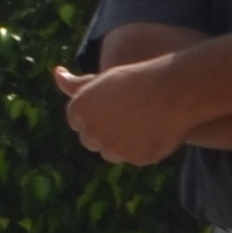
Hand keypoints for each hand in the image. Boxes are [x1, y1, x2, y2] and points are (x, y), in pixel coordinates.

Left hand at [52, 59, 187, 166]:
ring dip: (122, 142)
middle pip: (92, 140)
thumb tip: (57, 73)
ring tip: (142, 119)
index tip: (113, 102)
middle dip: (106, 131)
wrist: (174, 88)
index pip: (78, 121)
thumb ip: (77, 85)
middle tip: (129, 112)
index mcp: (78, 110)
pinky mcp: (134, 159)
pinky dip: (142, 148)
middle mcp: (91, 132)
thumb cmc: (137, 79)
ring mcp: (113, 149)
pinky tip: (154, 129)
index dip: (98, 111)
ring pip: (112, 153)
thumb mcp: (104, 79)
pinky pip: (133, 158)